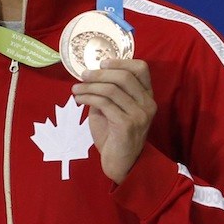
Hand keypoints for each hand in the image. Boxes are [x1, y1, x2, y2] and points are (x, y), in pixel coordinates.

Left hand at [72, 58, 154, 183]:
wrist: (120, 162)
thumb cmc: (114, 135)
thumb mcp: (112, 109)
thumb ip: (107, 93)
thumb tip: (90, 76)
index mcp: (147, 96)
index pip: (141, 69)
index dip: (120, 62)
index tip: (101, 63)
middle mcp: (148, 103)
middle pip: (124, 76)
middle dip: (99, 74)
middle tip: (82, 76)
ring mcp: (139, 114)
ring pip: (111, 89)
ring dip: (89, 87)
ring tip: (75, 89)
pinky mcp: (127, 124)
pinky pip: (104, 103)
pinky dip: (88, 97)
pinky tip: (79, 99)